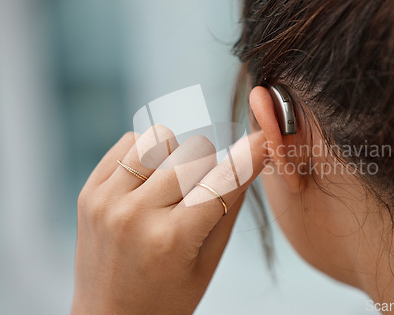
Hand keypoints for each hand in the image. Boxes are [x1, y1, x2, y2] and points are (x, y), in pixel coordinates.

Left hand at [72, 125, 266, 314]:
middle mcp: (135, 215)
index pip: (222, 180)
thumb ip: (230, 206)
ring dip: (173, 156)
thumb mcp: (208, 261)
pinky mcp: (89, 192)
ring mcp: (107, 201)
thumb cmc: (166, 298)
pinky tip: (146, 183)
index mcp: (172, 239)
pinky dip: (145, 155)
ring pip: (158, 138)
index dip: (249, 156)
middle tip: (197, 195)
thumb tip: (251, 160)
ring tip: (167, 187)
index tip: (262, 140)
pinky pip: (128, 143)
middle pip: (194, 153)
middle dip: (207, 169)